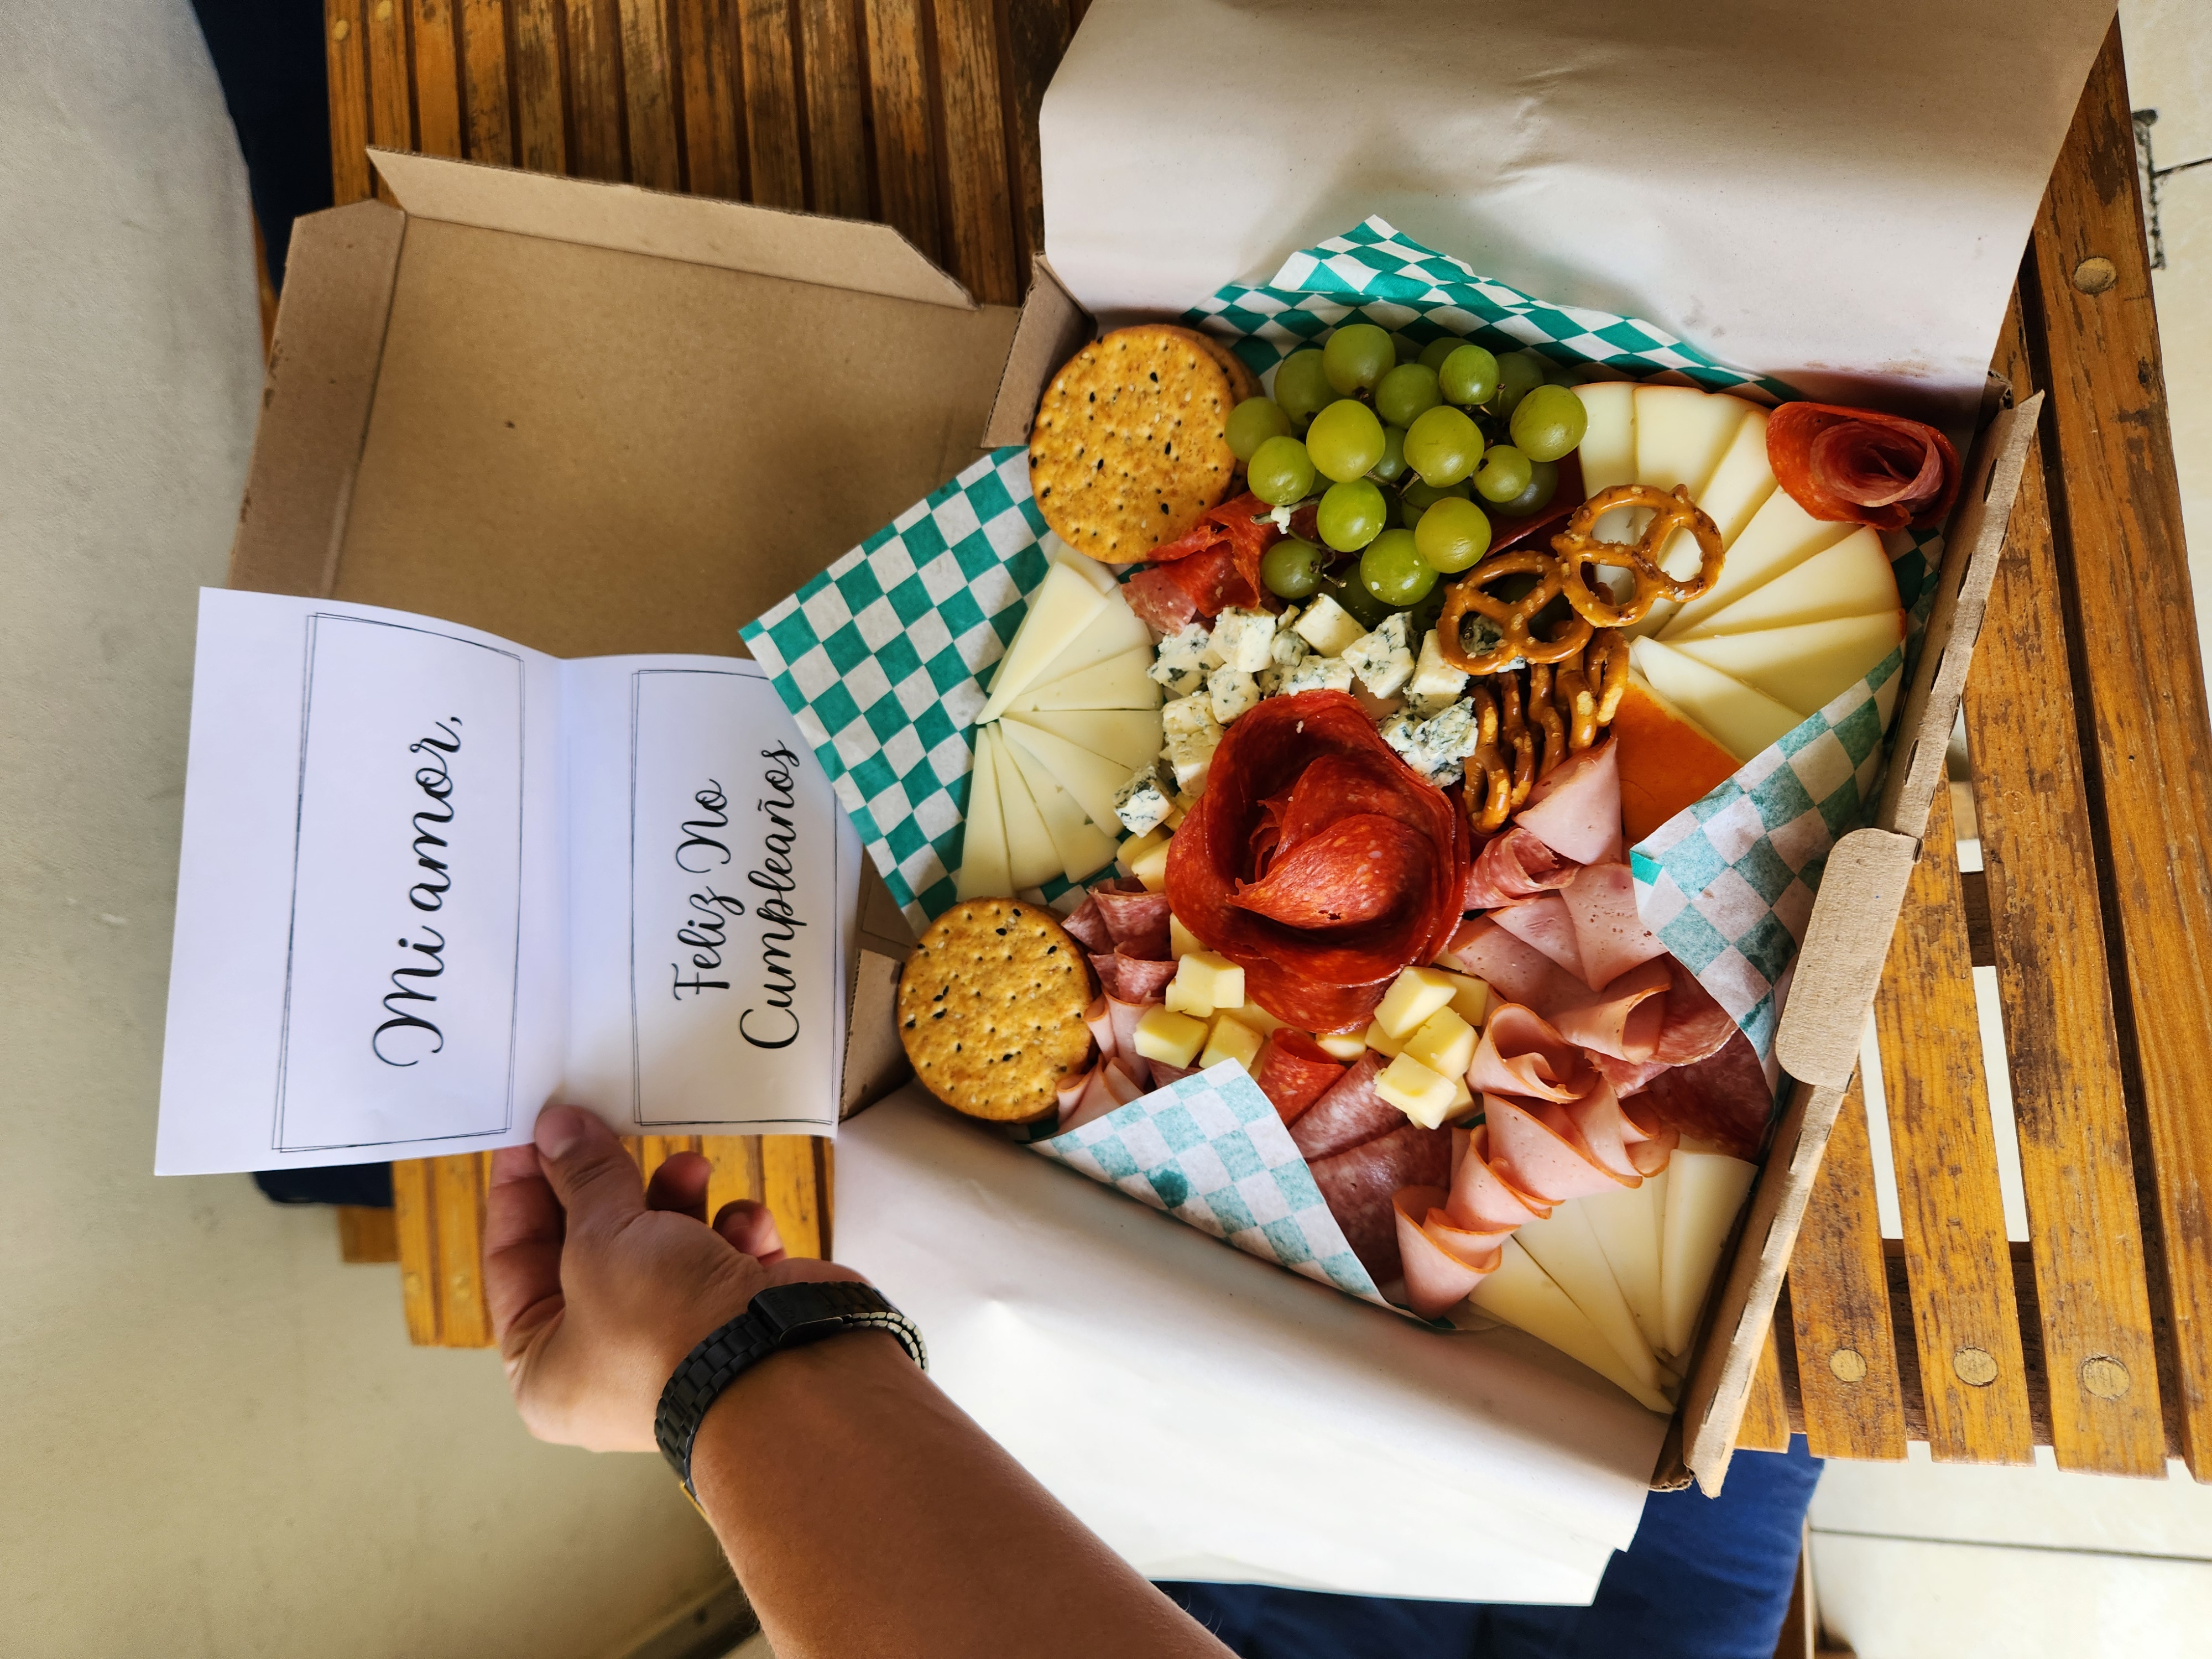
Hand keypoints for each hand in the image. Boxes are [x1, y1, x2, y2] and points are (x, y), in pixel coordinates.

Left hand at [485, 1105, 864, 1452]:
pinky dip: (734, 1233)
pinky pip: (721, 1262)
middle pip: (592, 1248)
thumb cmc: (668, 1330)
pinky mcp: (735, 1327)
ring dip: (679, 1199)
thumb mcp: (602, 1240)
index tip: (532, 1132)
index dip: (521, 1190)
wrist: (784, 1372)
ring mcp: (675, 1346)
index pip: (512, 1262)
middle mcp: (605, 1364)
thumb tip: (556, 1130)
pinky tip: (746, 1226)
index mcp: (544, 1367)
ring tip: (694, 1169)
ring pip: (661, 1247)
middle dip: (612, 1187)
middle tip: (613, 1129)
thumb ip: (581, 1178)